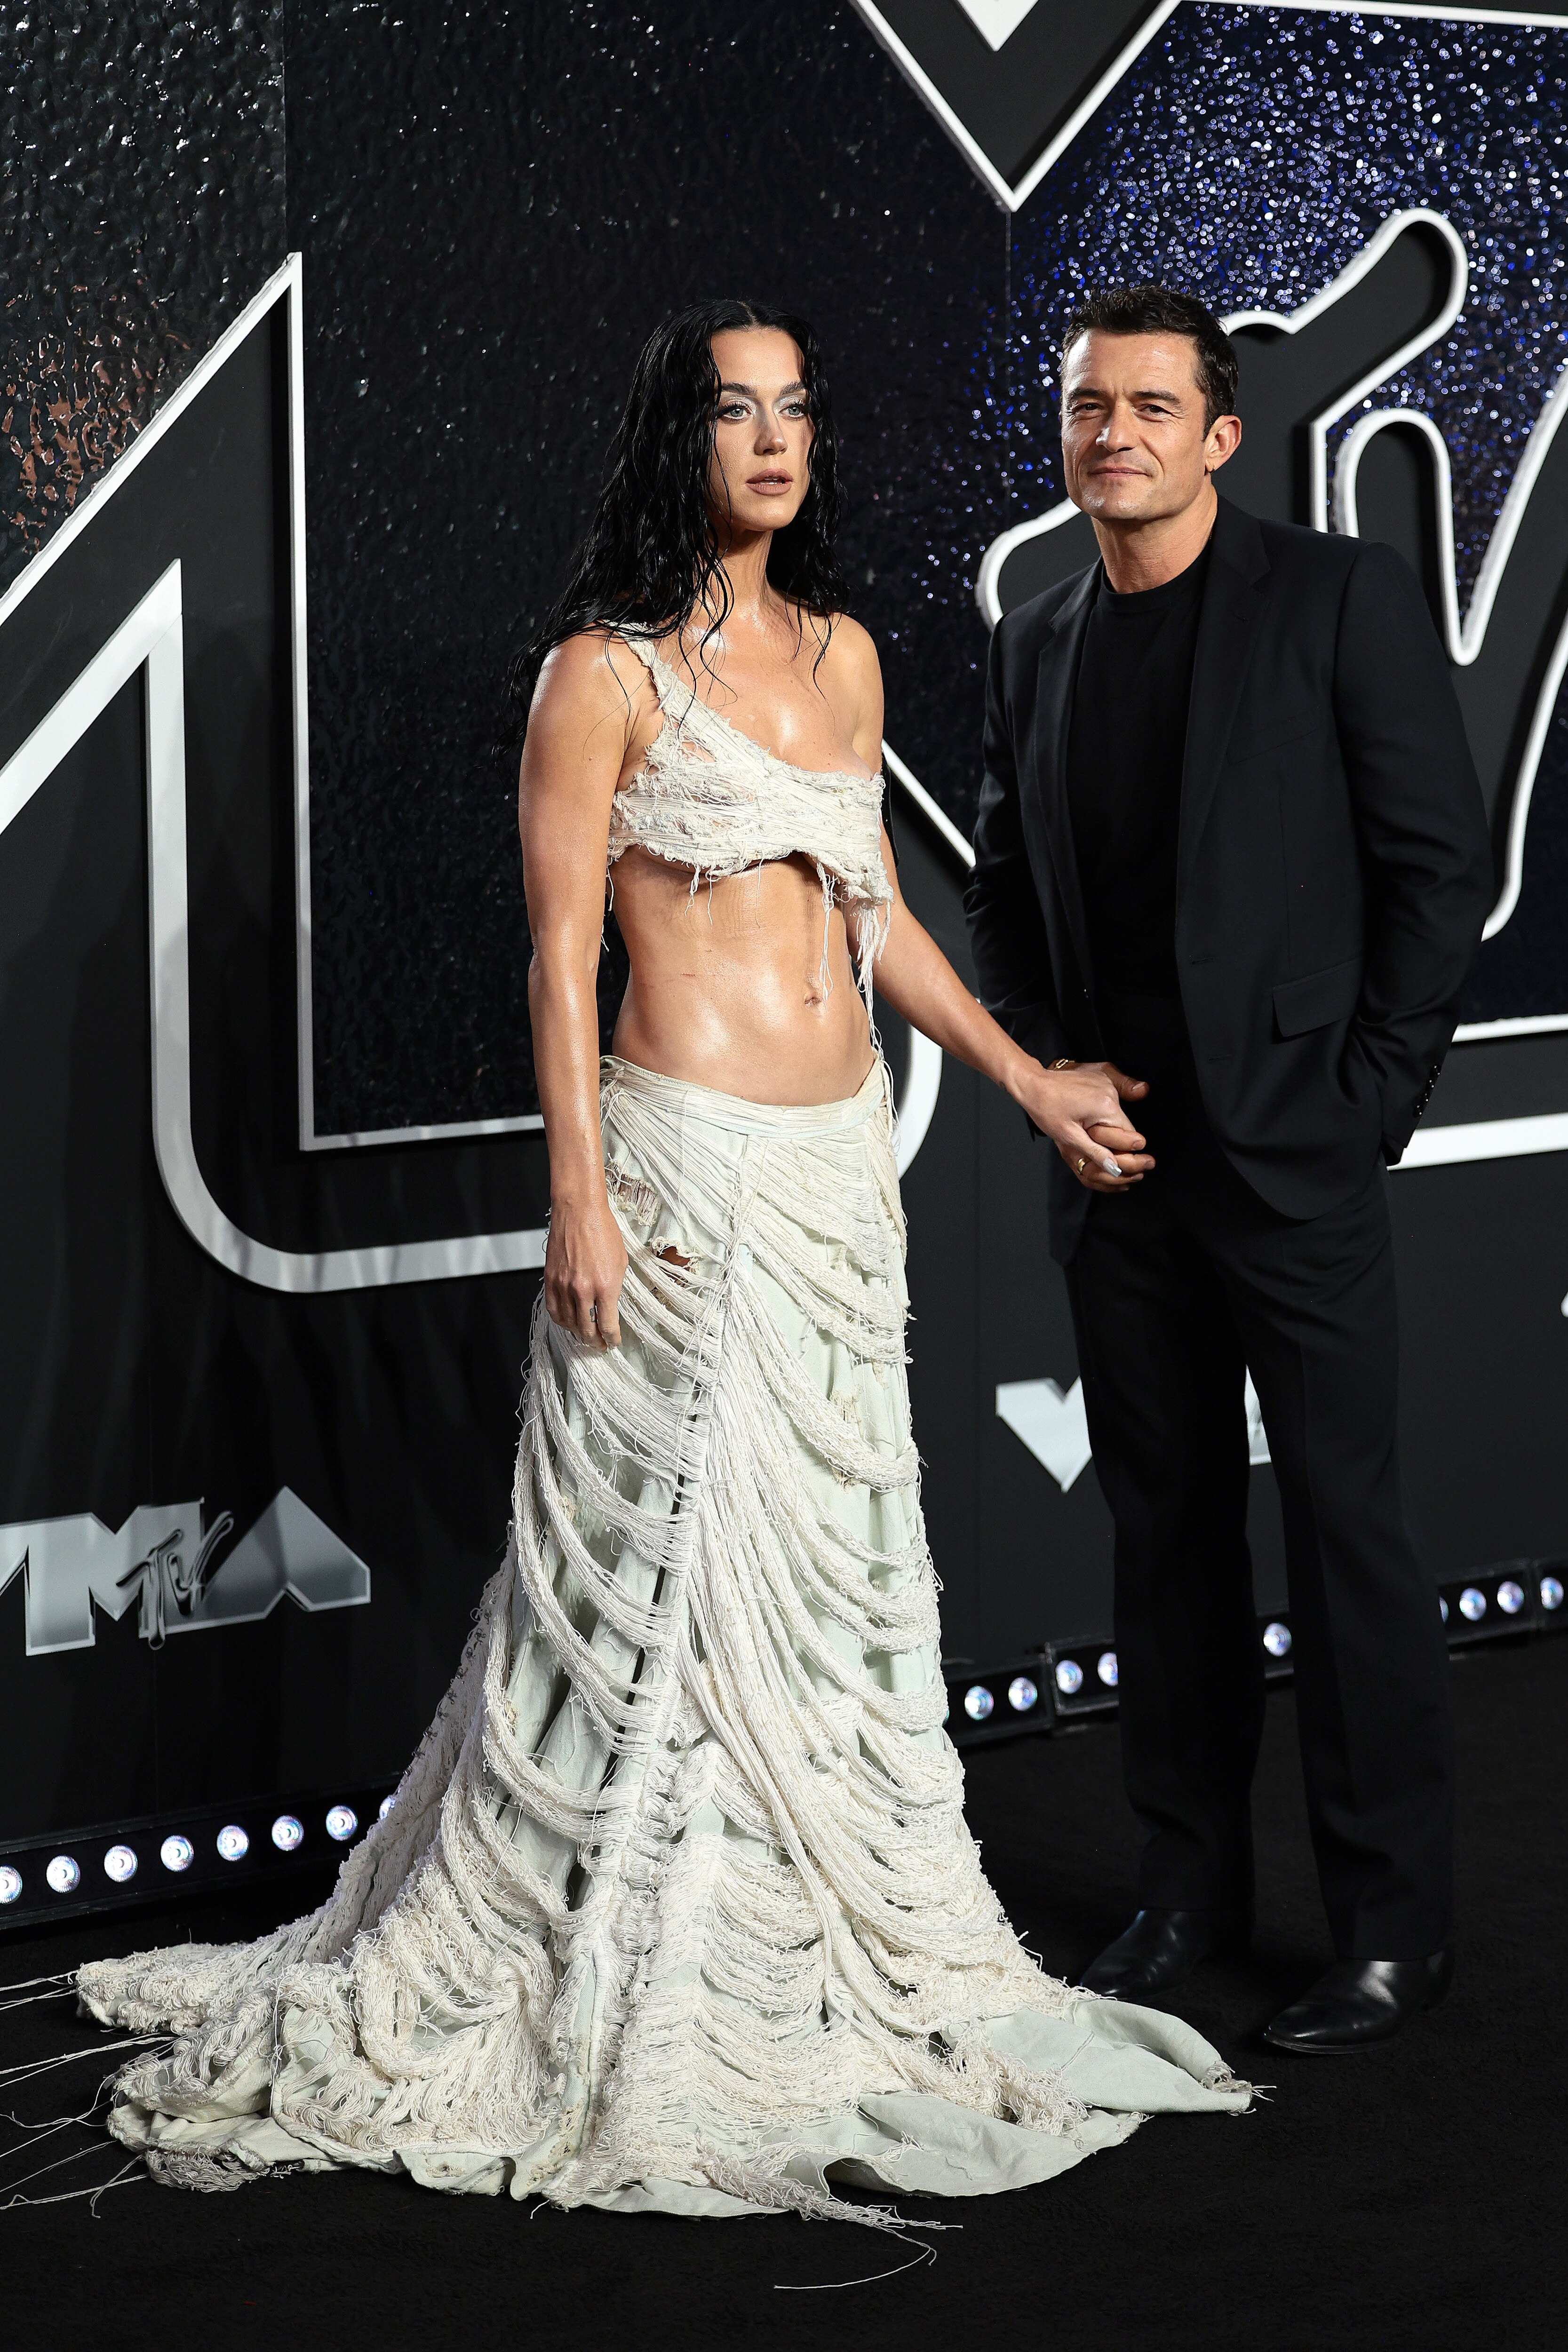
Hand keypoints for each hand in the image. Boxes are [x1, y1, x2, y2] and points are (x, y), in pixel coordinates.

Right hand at [544, 1193, 627, 1346]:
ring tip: (586, 1336)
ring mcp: (564, 1286)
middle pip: (587, 1330)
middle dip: (596, 1342)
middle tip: (600, 1345)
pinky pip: (554, 1310)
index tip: (613, 1342)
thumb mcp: (621, 1262)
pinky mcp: (550, 1280)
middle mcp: (583, 1290)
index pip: (607, 1325)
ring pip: (569, 1323)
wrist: (579, 1212)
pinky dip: (561, 1321)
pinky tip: (568, 1322)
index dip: (612, 1339)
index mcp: (606, 1286)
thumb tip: (610, 1307)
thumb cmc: (603, 1231)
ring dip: (578, 1334)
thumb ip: (615, 1288)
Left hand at [1013, 1058, 1153, 1192]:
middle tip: (1086, 1135)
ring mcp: (1107, 1084)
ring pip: (1115, 1114)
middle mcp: (1111, 1093)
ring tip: (1080, 1121)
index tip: (1104, 1152)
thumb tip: (1114, 1168)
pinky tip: (1080, 1110)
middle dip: (1109, 1136)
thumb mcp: (1070, 1136)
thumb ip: (1096, 1153)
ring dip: (1103, 1123)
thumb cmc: (1046, 1108)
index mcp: (1106, 1107)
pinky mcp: (1101, 1080)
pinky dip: (1099, 1110)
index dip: (1118, 1148)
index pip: (1130, 1136)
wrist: (1033, 1084)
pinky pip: (1108, 1102)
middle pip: (1123, 1125)